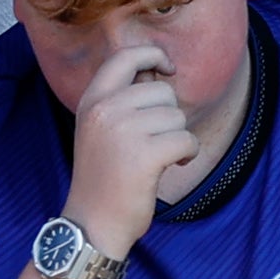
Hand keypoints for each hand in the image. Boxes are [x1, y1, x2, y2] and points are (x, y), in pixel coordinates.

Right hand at [62, 44, 195, 243]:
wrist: (93, 224)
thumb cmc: (104, 178)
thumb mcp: (100, 129)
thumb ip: (123, 99)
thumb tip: (158, 73)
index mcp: (91, 100)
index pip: (125, 56)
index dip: (153, 54)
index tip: (168, 67)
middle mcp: (104, 110)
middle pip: (162, 91)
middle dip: (169, 116)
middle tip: (154, 141)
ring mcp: (123, 131)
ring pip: (177, 116)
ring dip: (178, 137)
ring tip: (159, 158)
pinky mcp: (145, 155)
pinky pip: (186, 139)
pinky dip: (188, 153)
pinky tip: (173, 165)